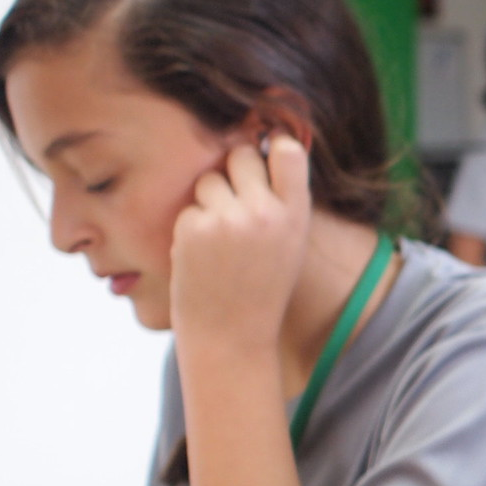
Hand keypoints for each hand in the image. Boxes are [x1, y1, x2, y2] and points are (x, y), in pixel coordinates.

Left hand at [168, 134, 313, 354]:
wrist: (231, 337)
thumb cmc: (260, 291)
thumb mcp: (288, 245)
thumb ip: (280, 202)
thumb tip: (262, 149)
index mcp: (296, 216)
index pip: (288, 152)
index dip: (272, 148)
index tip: (265, 156)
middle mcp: (265, 213)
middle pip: (241, 156)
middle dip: (233, 172)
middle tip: (233, 204)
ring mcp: (228, 219)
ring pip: (209, 180)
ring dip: (209, 202)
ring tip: (219, 240)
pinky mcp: (194, 228)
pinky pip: (189, 208)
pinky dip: (191, 228)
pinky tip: (203, 257)